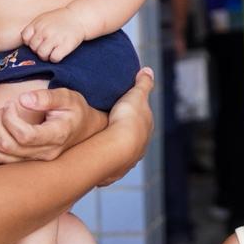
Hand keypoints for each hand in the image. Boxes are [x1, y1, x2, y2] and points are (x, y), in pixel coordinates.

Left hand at [0, 88, 106, 163]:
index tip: (13, 103)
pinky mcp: (24, 164)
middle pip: (7, 146)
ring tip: (0, 117)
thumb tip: (24, 100)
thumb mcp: (67, 97)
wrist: (84, 130)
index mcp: (57, 136)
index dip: (11, 118)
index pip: (25, 136)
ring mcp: (34, 162)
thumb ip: (47, 97)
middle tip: (5, 108)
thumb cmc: (74, 111)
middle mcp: (45, 154)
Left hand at [22, 8, 85, 62]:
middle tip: (47, 48)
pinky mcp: (66, 45)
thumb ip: (34, 28)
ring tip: (51, 52)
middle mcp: (45, 31)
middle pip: (33, 48)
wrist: (78, 17)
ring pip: (42, 54)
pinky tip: (59, 53)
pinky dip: (55, 58)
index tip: (38, 42)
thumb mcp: (43, 18)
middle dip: (39, 50)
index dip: (30, 42)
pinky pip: (54, 58)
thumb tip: (26, 42)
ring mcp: (55, 38)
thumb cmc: (60, 20)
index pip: (25, 38)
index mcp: (38, 24)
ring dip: (46, 56)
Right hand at [99, 68, 154, 184]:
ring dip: (113, 152)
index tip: (122, 113)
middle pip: (131, 140)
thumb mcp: (136, 95)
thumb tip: (148, 70)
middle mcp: (140, 149)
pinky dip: (104, 165)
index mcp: (146, 130)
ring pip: (121, 156)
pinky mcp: (113, 173)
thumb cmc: (128, 119)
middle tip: (108, 129)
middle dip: (122, 136)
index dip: (133, 117)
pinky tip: (95, 162)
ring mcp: (127, 162)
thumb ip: (143, 83)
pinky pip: (108, 168)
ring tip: (99, 145)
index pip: (141, 123)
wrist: (119, 145)